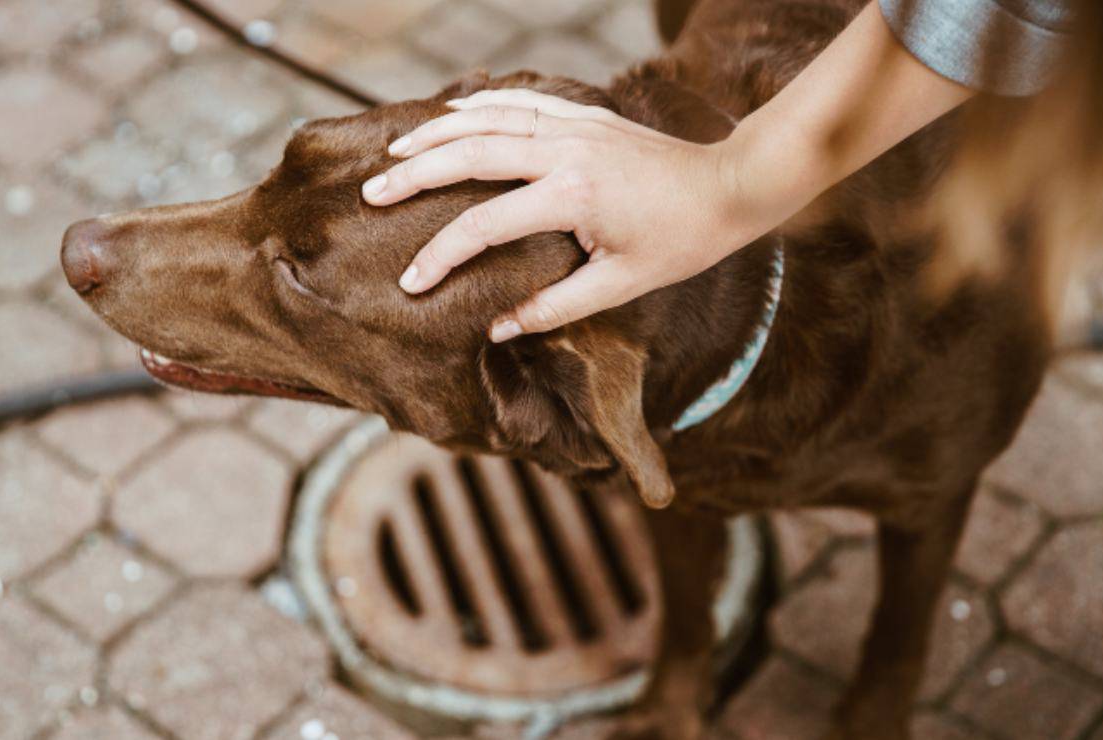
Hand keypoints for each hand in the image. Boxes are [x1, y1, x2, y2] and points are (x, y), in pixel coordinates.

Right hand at [361, 89, 768, 341]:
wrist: (730, 188)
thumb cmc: (680, 243)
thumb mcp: (619, 286)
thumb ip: (555, 307)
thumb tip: (498, 327)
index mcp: (572, 197)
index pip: (485, 224)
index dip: (442, 255)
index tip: (412, 282)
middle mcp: (566, 151)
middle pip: (470, 155)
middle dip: (415, 176)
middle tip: (372, 194)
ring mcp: (574, 126)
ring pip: (488, 118)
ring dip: (437, 133)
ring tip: (394, 152)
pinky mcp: (584, 115)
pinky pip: (520, 101)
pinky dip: (481, 105)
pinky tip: (452, 115)